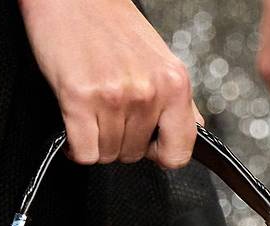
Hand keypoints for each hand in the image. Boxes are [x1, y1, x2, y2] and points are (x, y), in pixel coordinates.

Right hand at [19, 0, 202, 167]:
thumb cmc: (112, 26)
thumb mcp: (160, 60)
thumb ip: (178, 100)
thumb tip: (193, 130)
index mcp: (173, 83)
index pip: (178, 153)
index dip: (160, 155)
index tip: (148, 145)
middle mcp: (147, 91)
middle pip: (135, 156)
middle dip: (120, 142)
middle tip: (110, 114)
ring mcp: (114, 96)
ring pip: (107, 155)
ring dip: (96, 142)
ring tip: (92, 112)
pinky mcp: (80, 99)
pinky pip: (84, 152)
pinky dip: (76, 147)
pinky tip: (76, 124)